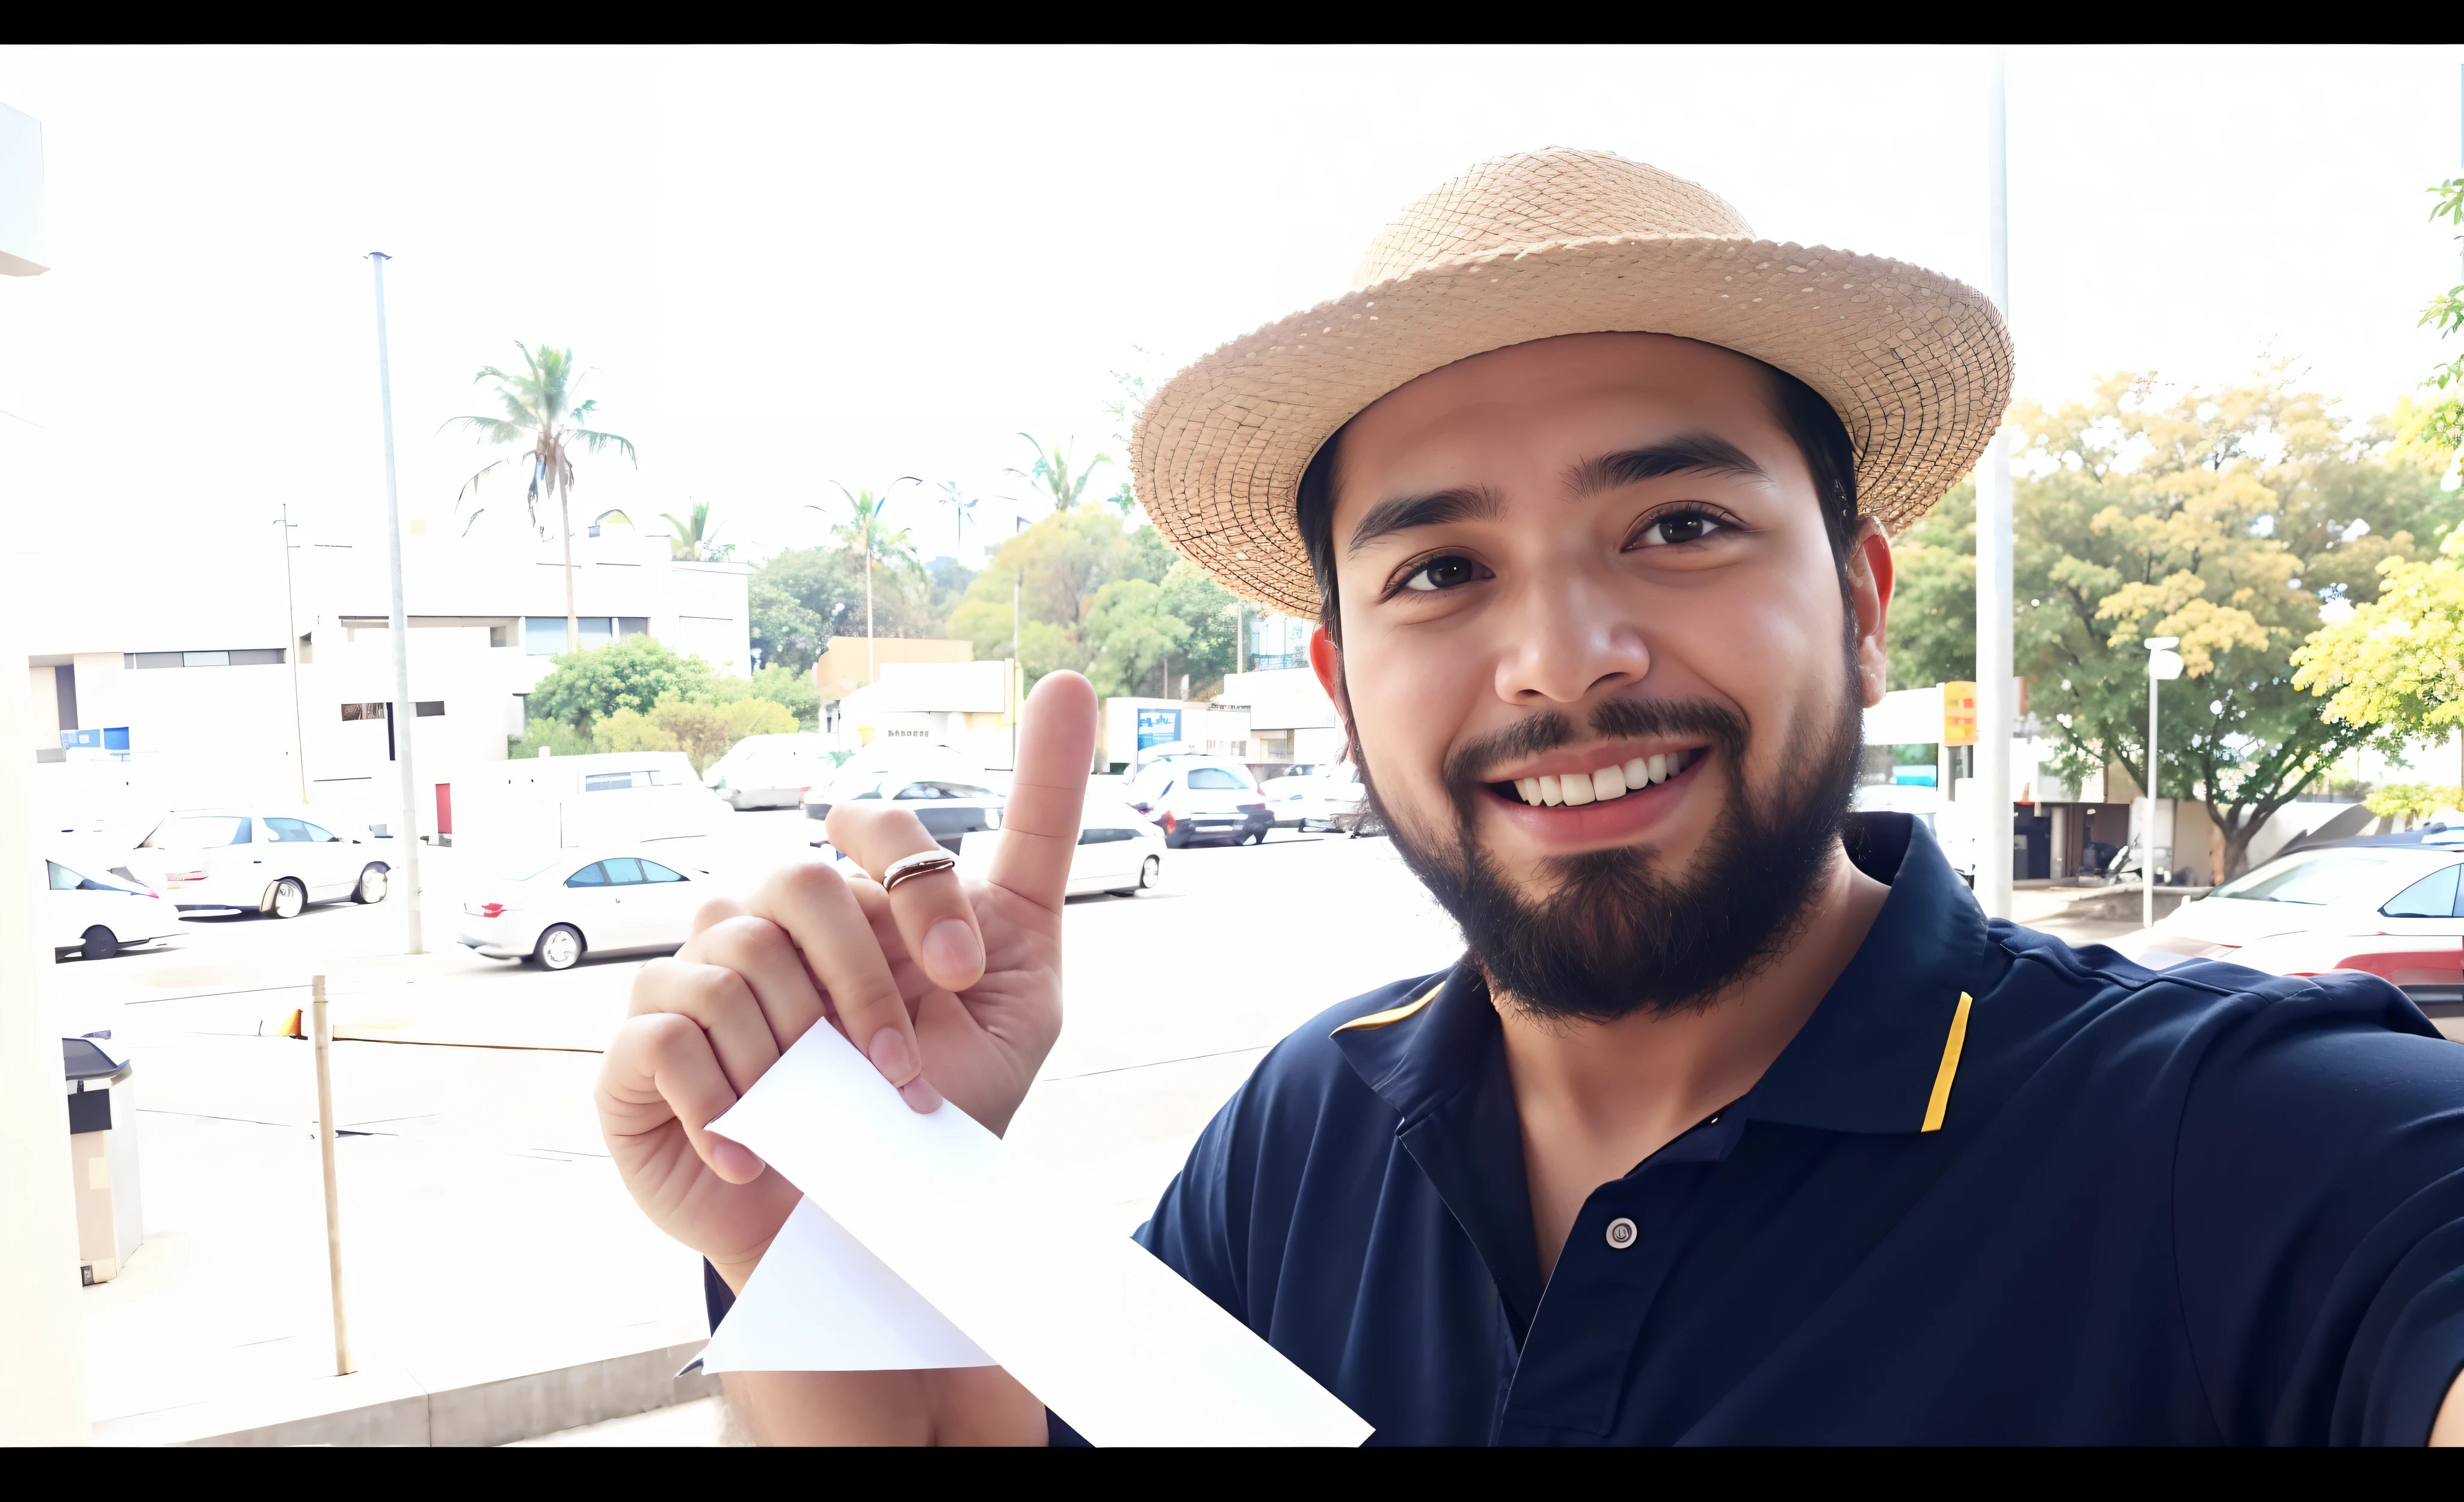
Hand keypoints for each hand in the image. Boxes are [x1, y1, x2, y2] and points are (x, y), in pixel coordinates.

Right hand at [595, 672, 1098, 1286]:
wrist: (871, 1236)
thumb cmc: (942, 1114)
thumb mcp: (1025, 991)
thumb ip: (1039, 848)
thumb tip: (1069, 683)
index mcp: (856, 905)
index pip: (871, 827)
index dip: (922, 885)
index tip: (966, 969)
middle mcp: (770, 924)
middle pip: (798, 881)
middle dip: (866, 979)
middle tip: (902, 1066)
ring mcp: (699, 979)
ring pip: (737, 953)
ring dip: (806, 1050)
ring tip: (833, 1114)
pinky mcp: (641, 1052)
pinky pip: (671, 1029)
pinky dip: (728, 1098)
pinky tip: (761, 1147)